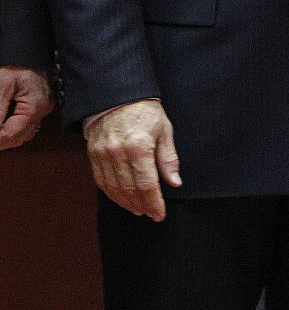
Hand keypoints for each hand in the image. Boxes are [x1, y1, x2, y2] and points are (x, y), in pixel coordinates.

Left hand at [0, 66, 53, 149]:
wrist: (25, 44)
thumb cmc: (15, 61)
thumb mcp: (0, 87)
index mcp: (36, 106)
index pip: (11, 135)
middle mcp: (43, 109)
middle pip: (18, 137)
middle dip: (0, 138)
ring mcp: (42, 106)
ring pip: (21, 132)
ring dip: (5, 133)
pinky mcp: (38, 102)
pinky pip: (24, 122)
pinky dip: (11, 125)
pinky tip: (3, 119)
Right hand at [85, 98, 180, 219]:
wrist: (117, 96)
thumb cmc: (145, 111)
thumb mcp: (164, 130)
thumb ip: (168, 158)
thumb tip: (174, 182)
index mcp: (139, 147)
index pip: (146, 184)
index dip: (154, 202)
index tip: (159, 214)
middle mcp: (118, 154)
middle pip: (130, 189)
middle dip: (142, 205)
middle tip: (151, 214)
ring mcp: (103, 155)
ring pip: (114, 188)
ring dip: (126, 202)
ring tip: (138, 209)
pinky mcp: (93, 155)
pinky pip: (101, 181)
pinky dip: (112, 193)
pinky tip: (121, 198)